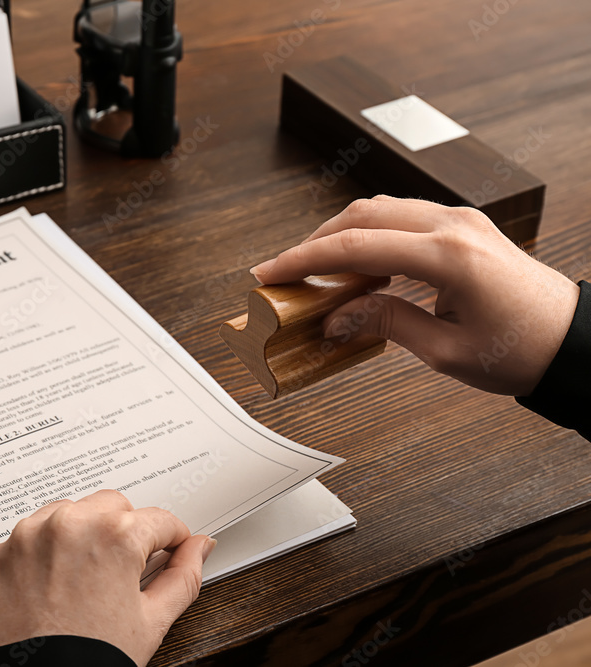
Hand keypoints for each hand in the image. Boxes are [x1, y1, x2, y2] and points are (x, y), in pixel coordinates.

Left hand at [0, 489, 214, 665]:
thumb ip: (184, 576)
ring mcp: (28, 537)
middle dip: (125, 531)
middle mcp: (68, 524)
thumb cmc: (89, 662)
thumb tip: (199, 548)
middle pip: (112, 506)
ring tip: (86, 579)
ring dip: (82, 534)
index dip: (171, 539)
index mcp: (113, 536)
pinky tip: (53, 585)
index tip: (169, 548)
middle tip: (125, 571)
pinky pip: (29, 537)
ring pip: (68, 513)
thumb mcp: (152, 621)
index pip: (159, 519)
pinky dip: (43, 553)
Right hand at [250, 196, 579, 395]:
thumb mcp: (444, 351)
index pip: (355, 246)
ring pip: (381, 208)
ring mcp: (461, 220)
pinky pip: (404, 216)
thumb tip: (337, 317)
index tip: (270, 273)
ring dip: (342, 234)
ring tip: (317, 270)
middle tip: (286, 272)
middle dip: (316, 241)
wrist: (574, 341)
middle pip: (362, 214)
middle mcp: (454, 226)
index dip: (303, 259)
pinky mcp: (465, 226)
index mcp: (449, 257)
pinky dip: (371, 234)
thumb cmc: (522, 351)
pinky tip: (358, 264)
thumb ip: (384, 323)